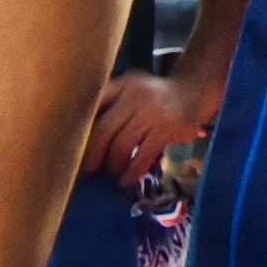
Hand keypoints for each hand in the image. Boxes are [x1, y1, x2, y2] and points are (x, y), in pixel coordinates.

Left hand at [83, 69, 211, 190]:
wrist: (194, 92)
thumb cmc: (154, 97)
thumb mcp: (132, 90)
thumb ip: (111, 105)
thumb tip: (83, 140)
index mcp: (122, 85)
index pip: (94, 106)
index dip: (81, 129)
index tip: (72, 146)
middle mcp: (134, 96)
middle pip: (104, 129)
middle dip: (93, 154)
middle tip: (88, 171)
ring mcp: (152, 112)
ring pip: (122, 145)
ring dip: (114, 165)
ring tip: (113, 175)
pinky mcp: (166, 129)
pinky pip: (143, 156)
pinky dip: (132, 172)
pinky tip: (127, 181)